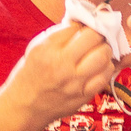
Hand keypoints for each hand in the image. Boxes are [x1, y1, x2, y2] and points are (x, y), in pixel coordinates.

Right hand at [2, 21, 116, 126]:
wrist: (24, 107)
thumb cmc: (29, 75)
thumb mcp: (35, 48)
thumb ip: (58, 34)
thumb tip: (80, 23)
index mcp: (48, 50)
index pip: (76, 27)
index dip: (83, 24)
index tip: (84, 27)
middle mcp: (62, 66)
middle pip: (94, 39)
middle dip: (98, 34)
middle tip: (95, 37)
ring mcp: (75, 83)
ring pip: (104, 57)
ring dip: (105, 50)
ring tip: (98, 51)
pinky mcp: (83, 96)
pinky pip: (104, 77)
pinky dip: (105, 68)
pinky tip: (99, 67)